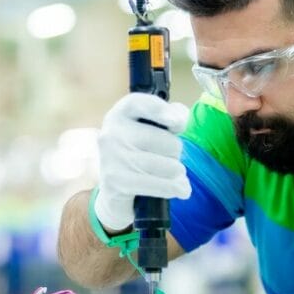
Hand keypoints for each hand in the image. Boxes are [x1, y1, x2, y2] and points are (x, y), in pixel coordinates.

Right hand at [94, 93, 190, 231]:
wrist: (113, 190)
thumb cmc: (139, 152)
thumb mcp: (152, 129)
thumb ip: (170, 116)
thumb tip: (179, 119)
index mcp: (121, 114)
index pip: (138, 104)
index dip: (160, 111)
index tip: (178, 123)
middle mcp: (112, 133)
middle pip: (166, 141)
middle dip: (176, 153)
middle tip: (169, 158)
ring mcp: (112, 158)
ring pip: (168, 166)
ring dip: (178, 173)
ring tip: (172, 174)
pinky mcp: (116, 183)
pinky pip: (160, 185)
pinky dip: (175, 188)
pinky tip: (181, 189)